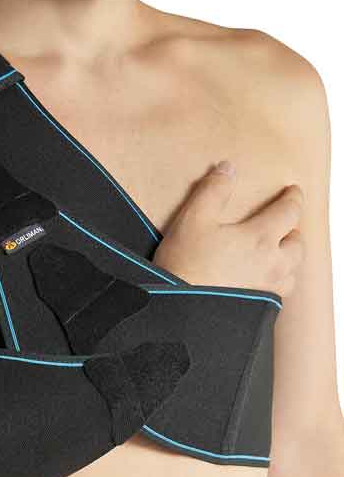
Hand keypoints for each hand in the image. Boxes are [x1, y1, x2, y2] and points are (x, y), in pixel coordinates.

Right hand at [153, 161, 304, 296]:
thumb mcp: (193, 218)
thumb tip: (228, 168)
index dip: (293, 198)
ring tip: (278, 253)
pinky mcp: (257, 308)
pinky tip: (264, 282)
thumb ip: (213, 190)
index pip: (288, 212)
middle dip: (293, 231)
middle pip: (297, 244)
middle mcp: (271, 264)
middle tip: (285, 224)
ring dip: (289, 259)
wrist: (180, 308)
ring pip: (292, 271)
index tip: (294, 191)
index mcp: (259, 238)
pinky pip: (278, 294)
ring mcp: (266, 288)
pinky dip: (277, 283)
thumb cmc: (185, 264)